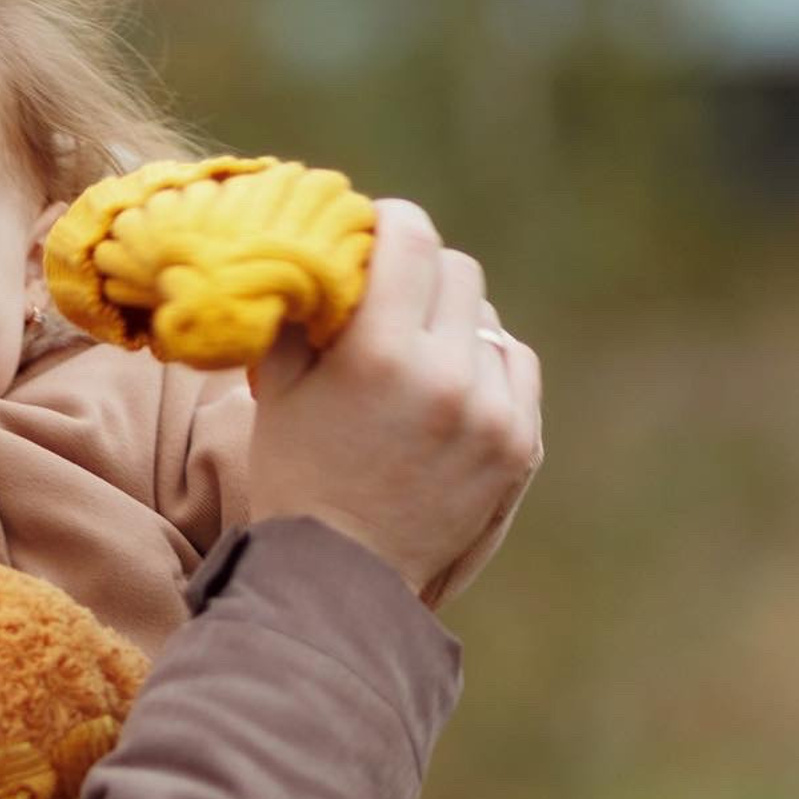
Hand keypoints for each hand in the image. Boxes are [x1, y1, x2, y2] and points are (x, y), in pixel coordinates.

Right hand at [247, 200, 540, 602]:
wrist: (343, 578)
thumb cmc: (297, 472)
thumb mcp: (277, 386)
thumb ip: (301, 309)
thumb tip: (315, 245)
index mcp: (380, 354)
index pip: (411, 236)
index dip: (389, 221)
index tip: (369, 231)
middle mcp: (447, 375)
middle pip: (455, 269)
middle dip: (418, 269)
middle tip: (388, 290)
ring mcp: (493, 413)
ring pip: (487, 316)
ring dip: (451, 317)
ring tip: (415, 348)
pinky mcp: (520, 443)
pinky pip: (512, 364)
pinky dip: (482, 361)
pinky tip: (446, 385)